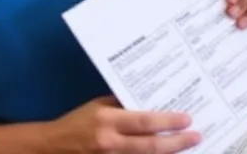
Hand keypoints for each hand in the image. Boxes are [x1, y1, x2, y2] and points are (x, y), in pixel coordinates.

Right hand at [48, 97, 199, 153]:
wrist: (50, 147)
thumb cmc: (77, 122)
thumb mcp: (100, 106)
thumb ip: (124, 104)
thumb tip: (153, 100)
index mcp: (108, 121)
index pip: (145, 122)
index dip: (168, 122)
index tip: (187, 119)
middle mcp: (109, 142)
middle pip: (150, 146)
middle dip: (177, 143)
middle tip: (196, 137)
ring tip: (187, 146)